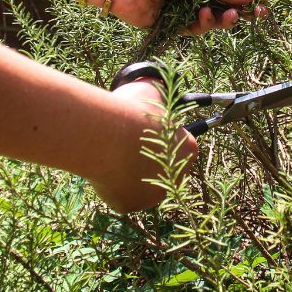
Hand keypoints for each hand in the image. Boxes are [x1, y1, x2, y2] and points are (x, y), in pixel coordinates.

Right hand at [89, 77, 197, 212]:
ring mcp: (153, 195)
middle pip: (161, 168)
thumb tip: (156, 86)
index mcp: (188, 148)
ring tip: (111, 155)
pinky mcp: (130, 205)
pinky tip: (102, 169)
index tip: (143, 130)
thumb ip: (158, 94)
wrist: (107, 136)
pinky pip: (120, 195)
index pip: (179, 145)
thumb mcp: (151, 91)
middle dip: (145, 159)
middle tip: (125, 144)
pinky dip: (110, 184)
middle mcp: (177, 176)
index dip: (160, 136)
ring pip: (139, 184)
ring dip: (128, 173)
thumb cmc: (132, 111)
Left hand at [108, 0, 266, 32]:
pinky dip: (202, 25)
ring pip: (210, 21)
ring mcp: (181, 9)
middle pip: (222, 6)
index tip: (263, 2)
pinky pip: (193, 29)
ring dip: (222, 19)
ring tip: (229, 15)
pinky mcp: (170, 25)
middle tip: (257, 15)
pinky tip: (205, 16)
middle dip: (239, 11)